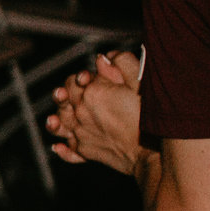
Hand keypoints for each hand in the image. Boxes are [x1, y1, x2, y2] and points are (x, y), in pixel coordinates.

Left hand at [48, 50, 142, 174]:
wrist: (154, 151)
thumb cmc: (150, 115)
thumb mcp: (140, 82)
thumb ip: (122, 64)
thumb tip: (103, 58)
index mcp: (92, 94)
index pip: (75, 80)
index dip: (82, 77)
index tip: (93, 77)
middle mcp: (80, 113)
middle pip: (65, 99)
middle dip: (68, 92)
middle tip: (76, 93)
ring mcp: (80, 134)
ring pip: (60, 124)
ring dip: (57, 118)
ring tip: (55, 117)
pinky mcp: (85, 152)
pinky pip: (68, 151)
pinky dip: (63, 149)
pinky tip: (58, 146)